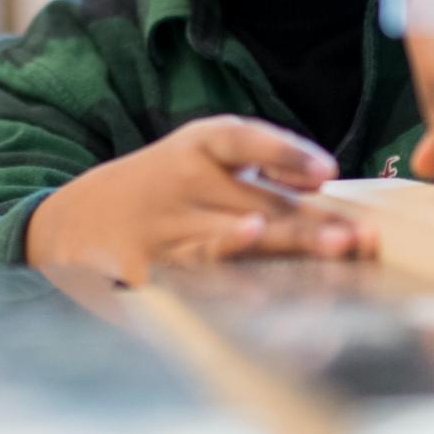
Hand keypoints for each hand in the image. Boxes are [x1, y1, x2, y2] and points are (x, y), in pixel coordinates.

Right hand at [26, 115, 372, 284]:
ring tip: (334, 258)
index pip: (242, 139)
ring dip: (291, 254)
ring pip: (238, 241)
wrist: (76, 220)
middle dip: (313, 223)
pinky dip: (241, 286)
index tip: (327, 171)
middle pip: (258, 202)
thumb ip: (258, 167)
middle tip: (358, 238)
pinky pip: (205, 277)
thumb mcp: (198, 159)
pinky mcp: (153, 270)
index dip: (285, 152)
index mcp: (195, 146)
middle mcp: (180, 181)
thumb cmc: (161, 189)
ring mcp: (165, 228)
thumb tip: (324, 183)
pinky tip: (267, 293)